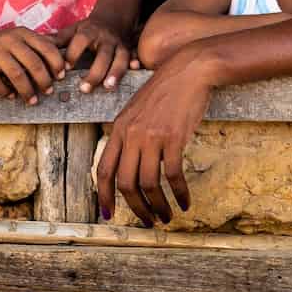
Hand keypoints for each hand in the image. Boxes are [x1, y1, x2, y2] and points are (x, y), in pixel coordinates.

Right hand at [0, 26, 66, 103]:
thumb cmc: (6, 46)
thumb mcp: (24, 39)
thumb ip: (42, 45)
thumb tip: (67, 54)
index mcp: (23, 33)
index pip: (46, 47)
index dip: (56, 63)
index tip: (61, 76)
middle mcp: (9, 39)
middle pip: (33, 62)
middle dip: (44, 80)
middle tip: (49, 91)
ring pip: (16, 74)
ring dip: (27, 90)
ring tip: (33, 100)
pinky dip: (5, 91)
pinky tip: (11, 96)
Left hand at [55, 14, 132, 92]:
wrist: (113, 18)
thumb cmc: (88, 29)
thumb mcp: (73, 30)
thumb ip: (58, 40)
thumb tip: (38, 45)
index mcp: (89, 32)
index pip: (80, 41)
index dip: (73, 54)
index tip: (64, 69)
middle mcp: (105, 39)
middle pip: (102, 55)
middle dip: (95, 72)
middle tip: (84, 89)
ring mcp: (119, 44)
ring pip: (120, 58)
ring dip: (116, 72)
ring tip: (109, 87)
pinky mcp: (129, 49)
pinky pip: (134, 55)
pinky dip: (135, 62)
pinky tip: (136, 69)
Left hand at [95, 51, 212, 225]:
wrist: (188, 70)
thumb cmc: (165, 91)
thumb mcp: (136, 110)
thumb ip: (128, 134)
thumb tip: (127, 163)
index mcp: (118, 128)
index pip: (103, 169)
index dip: (104, 195)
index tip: (108, 214)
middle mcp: (131, 134)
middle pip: (126, 182)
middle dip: (136, 208)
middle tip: (148, 221)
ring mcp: (151, 136)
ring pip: (148, 183)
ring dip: (158, 206)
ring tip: (167, 216)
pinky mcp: (173, 137)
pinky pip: (173, 175)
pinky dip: (179, 193)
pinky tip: (185, 201)